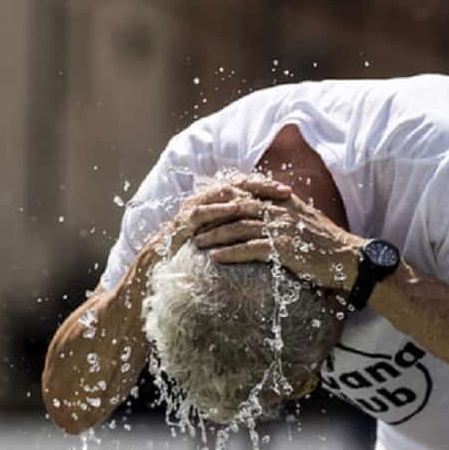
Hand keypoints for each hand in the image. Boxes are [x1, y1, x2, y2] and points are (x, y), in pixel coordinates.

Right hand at [141, 175, 292, 259]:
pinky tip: (237, 209)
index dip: (267, 188)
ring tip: (268, 198)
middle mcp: (205, 199)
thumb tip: (264, 236)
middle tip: (286, 192)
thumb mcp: (218, 241)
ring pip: (223, 193)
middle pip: (239, 185)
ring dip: (247, 195)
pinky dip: (220, 209)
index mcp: (214, 202)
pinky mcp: (182, 221)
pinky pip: (203, 211)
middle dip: (263, 188)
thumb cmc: (192, 256)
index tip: (290, 193)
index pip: (245, 187)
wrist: (158, 265)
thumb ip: (236, 233)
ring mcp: (192, 208)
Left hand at [194, 191, 362, 289]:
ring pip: (239, 227)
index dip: (222, 196)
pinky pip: (250, 248)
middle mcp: (281, 209)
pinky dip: (230, 252)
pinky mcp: (284, 248)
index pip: (246, 190)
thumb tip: (264, 213)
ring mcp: (282, 227)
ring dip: (215, 234)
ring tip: (196, 242)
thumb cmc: (326, 243)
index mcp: (283, 200)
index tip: (204, 203)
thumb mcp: (304, 219)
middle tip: (192, 224)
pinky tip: (215, 257)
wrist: (349, 258)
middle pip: (236, 207)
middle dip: (211, 215)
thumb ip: (283, 212)